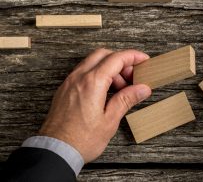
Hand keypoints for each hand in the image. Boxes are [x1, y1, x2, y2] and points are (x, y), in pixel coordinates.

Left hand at [39, 48, 151, 162]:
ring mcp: (70, 82)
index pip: (117, 58)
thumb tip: (142, 88)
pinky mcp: (65, 88)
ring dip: (109, 68)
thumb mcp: (110, 120)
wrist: (55, 152)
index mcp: (92, 82)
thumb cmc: (81, 140)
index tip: (143, 60)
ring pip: (93, 62)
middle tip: (131, 76)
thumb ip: (127, 99)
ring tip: (120, 88)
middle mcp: (79, 77)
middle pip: (104, 54)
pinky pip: (84, 71)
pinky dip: (97, 74)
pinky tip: (105, 91)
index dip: (133, 56)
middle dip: (121, 60)